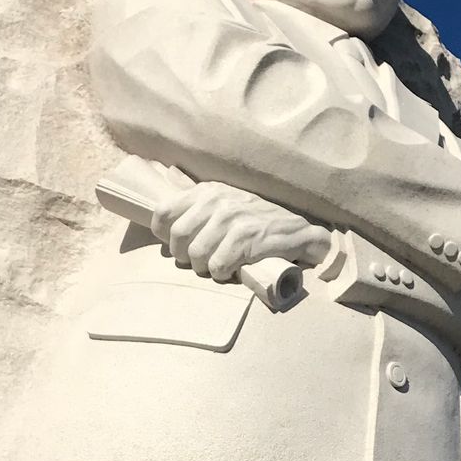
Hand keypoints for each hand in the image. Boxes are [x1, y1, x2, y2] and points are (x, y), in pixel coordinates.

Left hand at [150, 181, 331, 281]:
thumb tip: (165, 186)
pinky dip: (224, 275)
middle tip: (202, 261)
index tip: (180, 246)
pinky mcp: (246, 238)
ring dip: (206, 269)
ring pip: (196, 255)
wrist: (297, 233)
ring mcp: (232, 218)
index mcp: (207, 191)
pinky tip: (233, 270)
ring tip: (220, 266)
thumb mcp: (225, 200)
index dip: (165, 236)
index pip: (163, 213)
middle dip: (186, 257)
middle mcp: (217, 201)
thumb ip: (196, 199)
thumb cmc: (255, 222)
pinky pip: (217, 266)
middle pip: (177, 238)